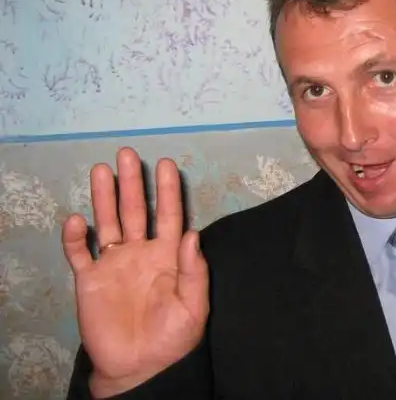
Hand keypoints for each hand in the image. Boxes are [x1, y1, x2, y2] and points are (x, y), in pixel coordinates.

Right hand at [62, 147, 208, 397]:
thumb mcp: (194, 306)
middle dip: (132, 183)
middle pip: (134, 211)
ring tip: (101, 170)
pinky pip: (80, 254)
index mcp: (168, 255)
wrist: (140, 367)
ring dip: (104, 198)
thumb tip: (192, 234)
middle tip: (127, 153)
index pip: (168, 215)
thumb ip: (194, 271)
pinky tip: (76, 220)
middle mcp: (140, 252)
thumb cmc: (173, 337)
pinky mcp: (90, 280)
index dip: (167, 191)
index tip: (166, 164)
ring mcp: (113, 264)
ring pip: (107, 223)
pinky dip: (75, 238)